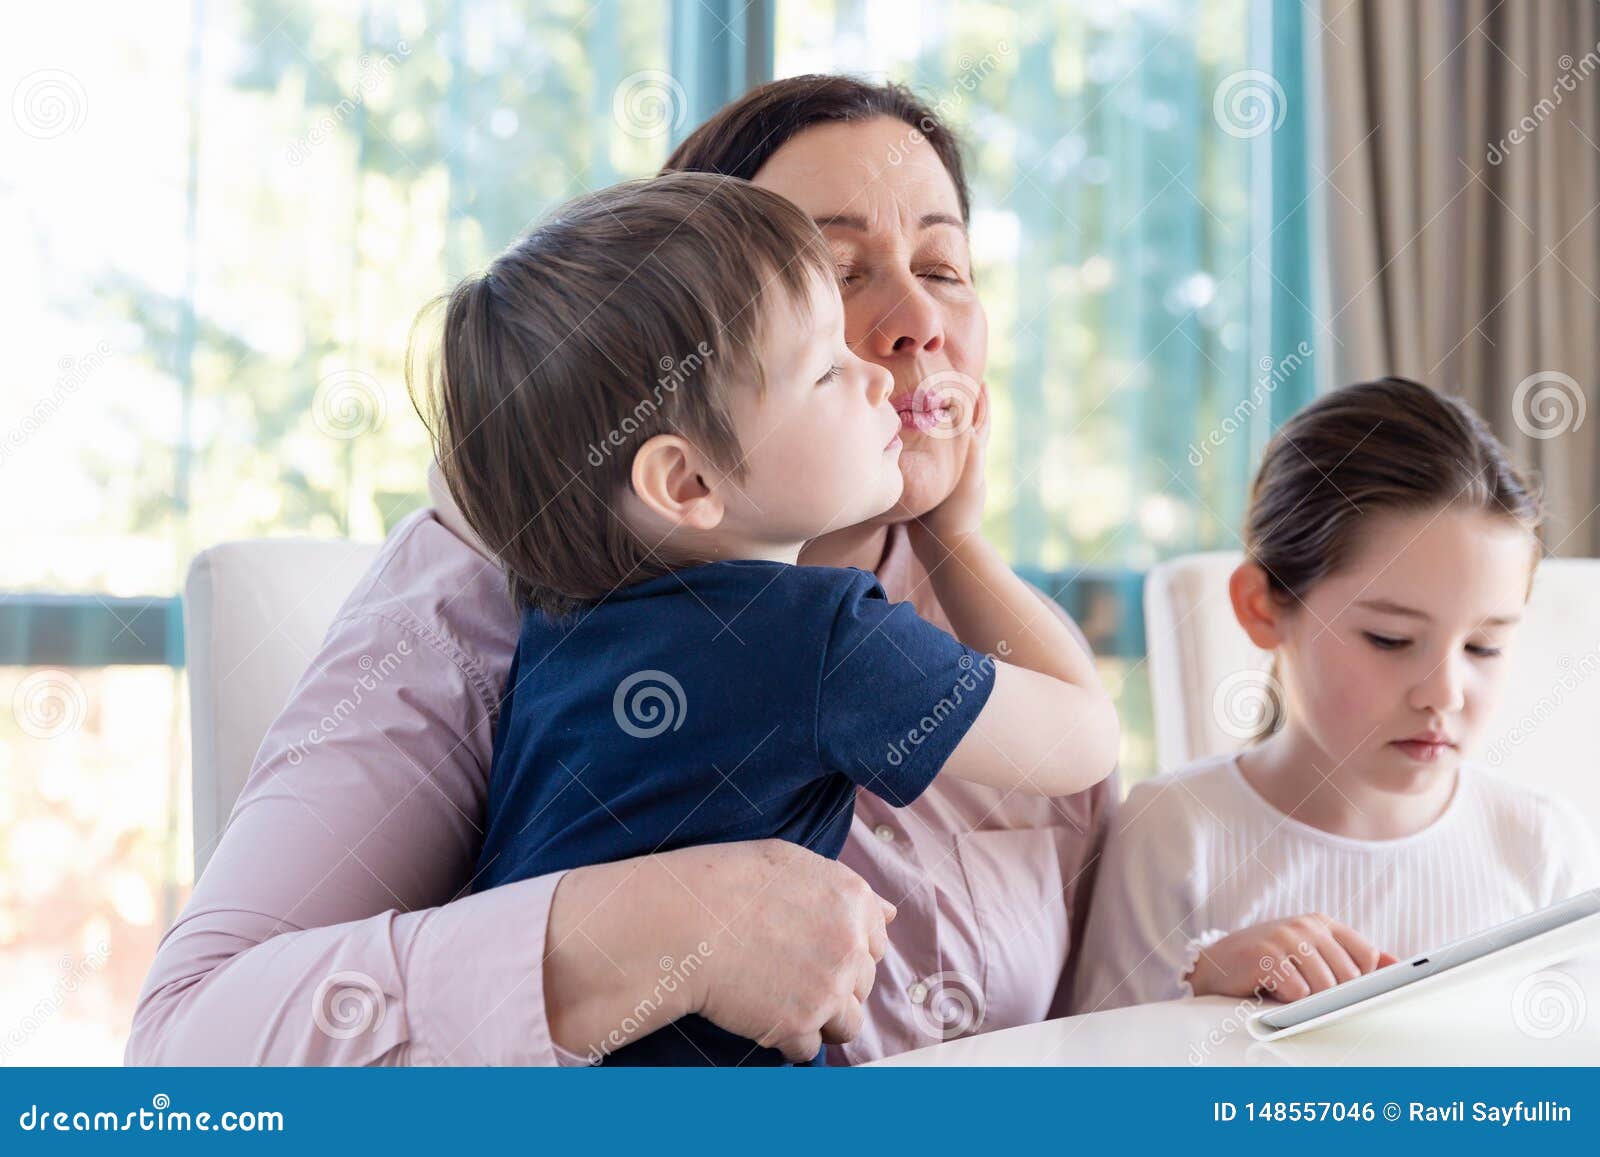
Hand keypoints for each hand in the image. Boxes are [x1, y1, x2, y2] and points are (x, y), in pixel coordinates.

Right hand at [680, 840, 894, 1061]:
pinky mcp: (801, 1025)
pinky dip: (789, 1040)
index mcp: (854, 899)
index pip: (876, 941)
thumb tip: (890, 914)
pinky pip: (809, 1048)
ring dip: (821, 1019)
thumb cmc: (727, 883)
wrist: (683, 921)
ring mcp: (830, 988)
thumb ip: (846, 889)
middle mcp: (852, 944)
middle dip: (833, 984)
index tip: (815, 950)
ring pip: (847, 1023)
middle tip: (789, 974)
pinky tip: (763, 1019)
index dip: (845, 949)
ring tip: (782, 1003)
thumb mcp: (793, 864)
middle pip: (863, 984)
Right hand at [908, 379, 989, 547]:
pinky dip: (919, 444)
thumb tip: (968, 419)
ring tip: (922, 403)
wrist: (944, 546)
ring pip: (941, 442)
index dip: (981, 400)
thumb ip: (970, 449)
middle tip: (944, 384)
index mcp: (974, 458)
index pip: (981, 421)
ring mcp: (944, 475)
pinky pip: (923, 457)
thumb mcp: (967, 477)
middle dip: (957, 407)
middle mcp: (961, 464)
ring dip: (935, 424)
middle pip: (961, 428)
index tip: (978, 378)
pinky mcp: (928, 487)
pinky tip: (906, 437)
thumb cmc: (959, 512)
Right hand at [1185, 914, 1398, 1002]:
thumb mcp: (1312, 952)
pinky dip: (1288, 999)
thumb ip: (1351, 956)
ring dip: (1309, 1000)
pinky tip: (1273, 989)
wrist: (1217, 963)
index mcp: (1323, 923)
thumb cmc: (1269, 961)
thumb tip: (1397, 964)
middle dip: (1333, 995)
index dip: (1360, 982)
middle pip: (1349, 976)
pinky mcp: (1266, 955)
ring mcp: (1286, 937)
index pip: (1368, 957)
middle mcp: (1307, 926)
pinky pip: (1298, 991)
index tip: (1347, 992)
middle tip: (1307, 993)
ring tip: (1289, 992)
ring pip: (1325, 986)